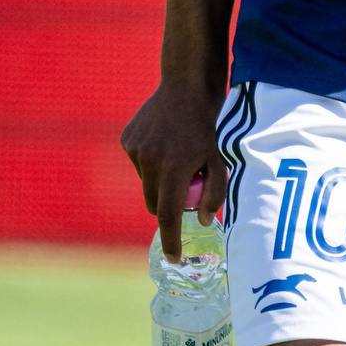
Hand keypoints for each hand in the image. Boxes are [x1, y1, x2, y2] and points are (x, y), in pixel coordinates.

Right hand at [120, 78, 225, 260]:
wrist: (186, 87)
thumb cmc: (208, 128)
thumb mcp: (219, 162)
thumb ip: (213, 193)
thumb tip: (200, 220)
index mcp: (175, 167)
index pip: (168, 215)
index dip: (171, 240)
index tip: (173, 258)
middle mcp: (151, 160)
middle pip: (154, 204)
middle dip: (167, 207)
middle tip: (184, 190)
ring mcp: (135, 149)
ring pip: (145, 184)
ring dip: (159, 182)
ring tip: (176, 156)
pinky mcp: (127, 139)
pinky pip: (138, 165)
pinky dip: (150, 163)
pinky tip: (163, 143)